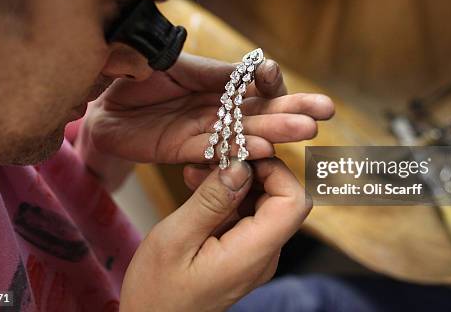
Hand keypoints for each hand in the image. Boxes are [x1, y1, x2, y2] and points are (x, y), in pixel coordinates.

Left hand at [82, 52, 334, 164]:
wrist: (102, 98)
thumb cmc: (141, 73)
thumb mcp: (178, 64)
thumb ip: (214, 72)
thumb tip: (254, 68)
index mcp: (218, 83)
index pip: (254, 83)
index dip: (269, 81)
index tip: (275, 76)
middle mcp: (218, 109)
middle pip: (260, 111)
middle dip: (292, 110)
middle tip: (324, 113)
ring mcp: (203, 130)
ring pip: (245, 132)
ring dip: (275, 132)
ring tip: (305, 131)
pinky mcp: (182, 150)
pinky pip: (214, 151)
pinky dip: (239, 150)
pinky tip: (264, 149)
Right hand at [120, 157, 310, 311]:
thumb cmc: (157, 292)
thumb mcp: (175, 239)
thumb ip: (211, 201)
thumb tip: (240, 165)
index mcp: (252, 253)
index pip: (294, 202)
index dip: (276, 171)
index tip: (240, 158)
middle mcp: (263, 255)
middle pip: (282, 199)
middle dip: (252, 171)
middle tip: (213, 161)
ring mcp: (254, 256)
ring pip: (263, 204)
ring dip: (236, 183)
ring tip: (196, 174)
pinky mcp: (242, 254)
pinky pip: (246, 217)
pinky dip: (227, 198)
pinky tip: (197, 190)